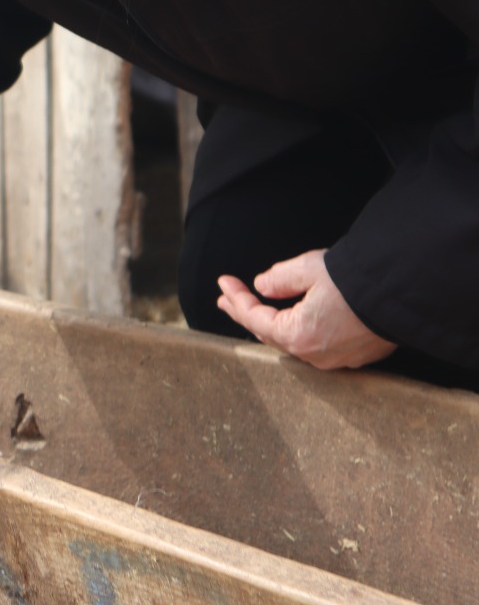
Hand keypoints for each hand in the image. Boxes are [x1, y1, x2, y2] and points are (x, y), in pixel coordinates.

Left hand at [216, 250, 395, 369]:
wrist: (405, 294)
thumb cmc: (356, 281)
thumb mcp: (307, 270)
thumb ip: (279, 278)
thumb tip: (262, 286)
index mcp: (298, 336)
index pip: (255, 318)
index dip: (236, 299)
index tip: (223, 282)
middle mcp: (315, 355)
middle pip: (270, 334)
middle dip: (247, 314)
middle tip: (228, 300)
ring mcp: (337, 359)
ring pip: (292, 343)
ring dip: (271, 325)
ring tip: (253, 310)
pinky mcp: (357, 355)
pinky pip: (316, 346)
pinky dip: (297, 332)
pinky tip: (292, 323)